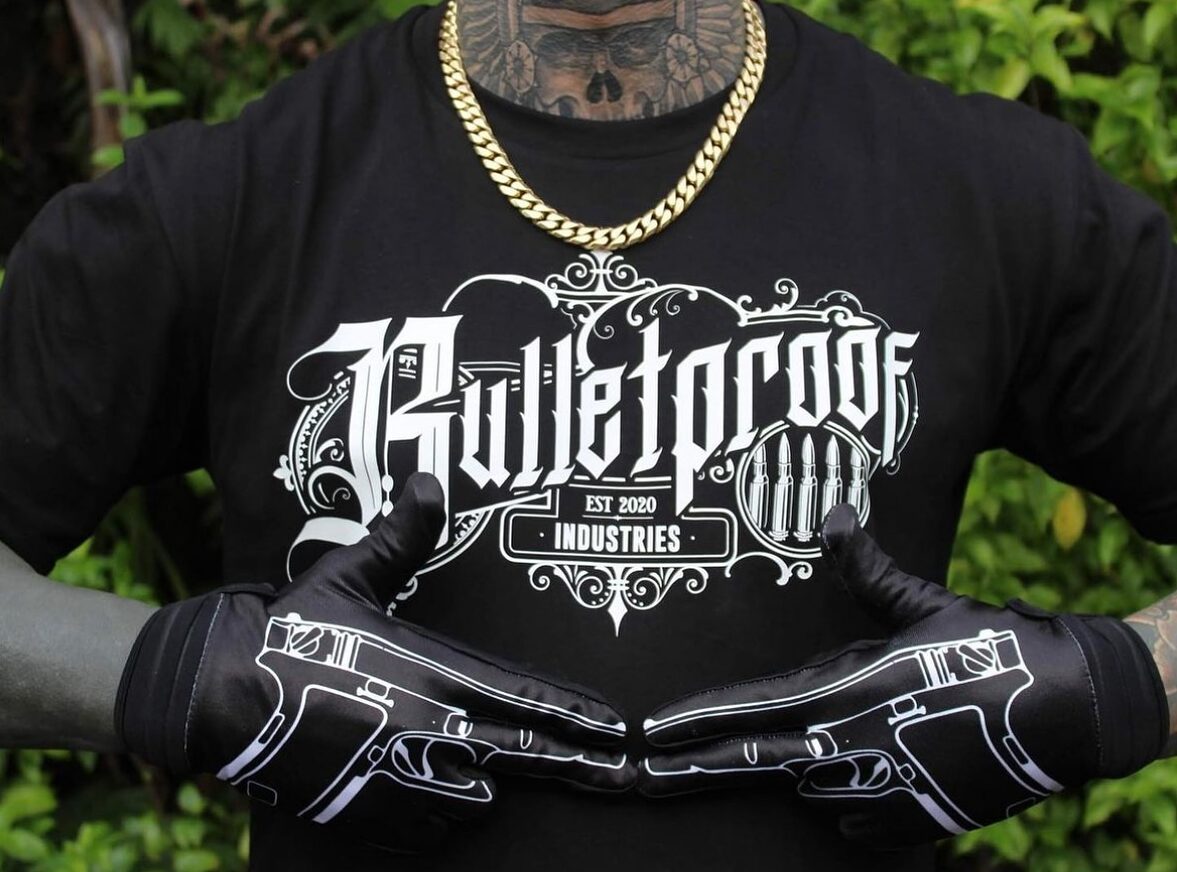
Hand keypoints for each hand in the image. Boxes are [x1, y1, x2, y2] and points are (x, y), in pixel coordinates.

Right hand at [117, 473, 632, 851]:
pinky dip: (443, 816)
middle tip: (622, 778)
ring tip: (502, 777)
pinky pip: (432, 828)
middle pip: (527, 756)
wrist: (220, 696)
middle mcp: (432, 730)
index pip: (527, 698)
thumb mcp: (350, 574)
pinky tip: (444, 802)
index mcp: (436, 673)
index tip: (615, 726)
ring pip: (480, 798)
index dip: (577, 714)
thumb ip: (402, 537)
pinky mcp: (372, 812)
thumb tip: (429, 483)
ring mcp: (404, 779)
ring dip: (492, 786)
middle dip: (580, 766)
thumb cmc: (292, 631)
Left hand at [638, 505, 1166, 848]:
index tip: (648, 732)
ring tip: (779, 760)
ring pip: (803, 788)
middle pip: (749, 765)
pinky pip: (848, 818)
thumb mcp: (920, 602)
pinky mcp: (906, 822)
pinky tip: (846, 782)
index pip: (747, 710)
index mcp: (841, 691)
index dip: (693, 720)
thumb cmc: (985, 650)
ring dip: (785, 775)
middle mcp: (846, 748)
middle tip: (640, 779)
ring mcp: (875, 792)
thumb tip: (836, 515)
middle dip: (688, 773)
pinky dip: (838, 801)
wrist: (1065, 712)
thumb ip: (866, 566)